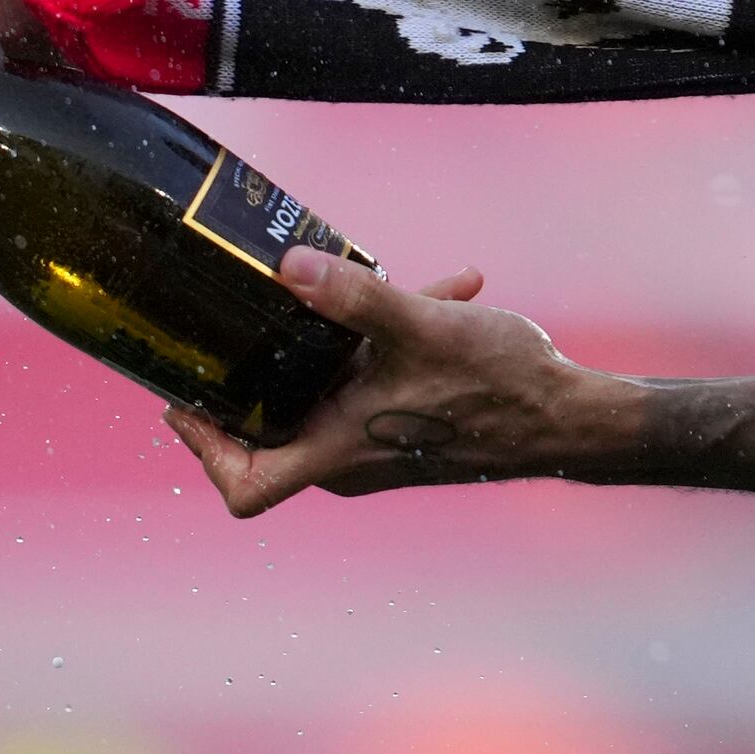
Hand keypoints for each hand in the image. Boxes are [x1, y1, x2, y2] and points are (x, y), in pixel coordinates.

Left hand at [165, 255, 618, 516]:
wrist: (569, 418)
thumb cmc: (499, 388)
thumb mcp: (422, 329)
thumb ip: (355, 297)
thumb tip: (290, 268)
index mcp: (337, 450)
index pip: (244, 485)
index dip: (203, 447)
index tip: (185, 398)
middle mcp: (351, 457)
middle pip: (276, 427)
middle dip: (270, 365)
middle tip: (257, 312)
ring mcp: (381, 442)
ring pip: (335, 391)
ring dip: (347, 339)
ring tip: (389, 282)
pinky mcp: (410, 422)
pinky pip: (379, 381)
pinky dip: (394, 339)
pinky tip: (450, 287)